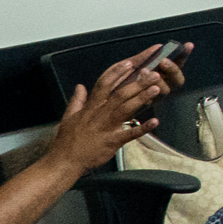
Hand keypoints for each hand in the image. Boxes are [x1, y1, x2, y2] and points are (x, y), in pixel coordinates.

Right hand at [48, 51, 177, 176]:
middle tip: (155, 72)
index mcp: (90, 107)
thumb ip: (76, 101)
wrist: (64, 161)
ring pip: (125, 109)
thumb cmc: (68, 140)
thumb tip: (80, 86)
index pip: (104, 84)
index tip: (131, 62)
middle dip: (137, 82)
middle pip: (119, 93)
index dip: (117, 72)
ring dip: (142, 98)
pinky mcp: (112, 142)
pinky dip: (142, 128)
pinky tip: (156, 121)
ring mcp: (106, 127)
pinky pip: (129, 134)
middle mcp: (99, 114)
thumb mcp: (69, 117)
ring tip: (157, 88)